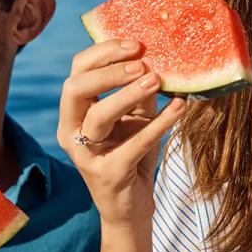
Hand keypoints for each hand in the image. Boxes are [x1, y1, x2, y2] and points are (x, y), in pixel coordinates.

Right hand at [57, 39, 185, 226]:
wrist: (131, 206)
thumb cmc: (131, 154)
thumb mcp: (135, 117)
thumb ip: (140, 90)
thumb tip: (157, 58)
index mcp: (73, 112)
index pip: (78, 71)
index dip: (104, 53)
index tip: (136, 44)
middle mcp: (71, 132)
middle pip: (75, 89)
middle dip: (109, 71)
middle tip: (142, 63)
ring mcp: (86, 154)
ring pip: (99, 116)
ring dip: (128, 93)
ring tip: (157, 80)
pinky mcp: (109, 174)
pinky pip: (134, 144)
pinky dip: (159, 123)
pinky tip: (180, 107)